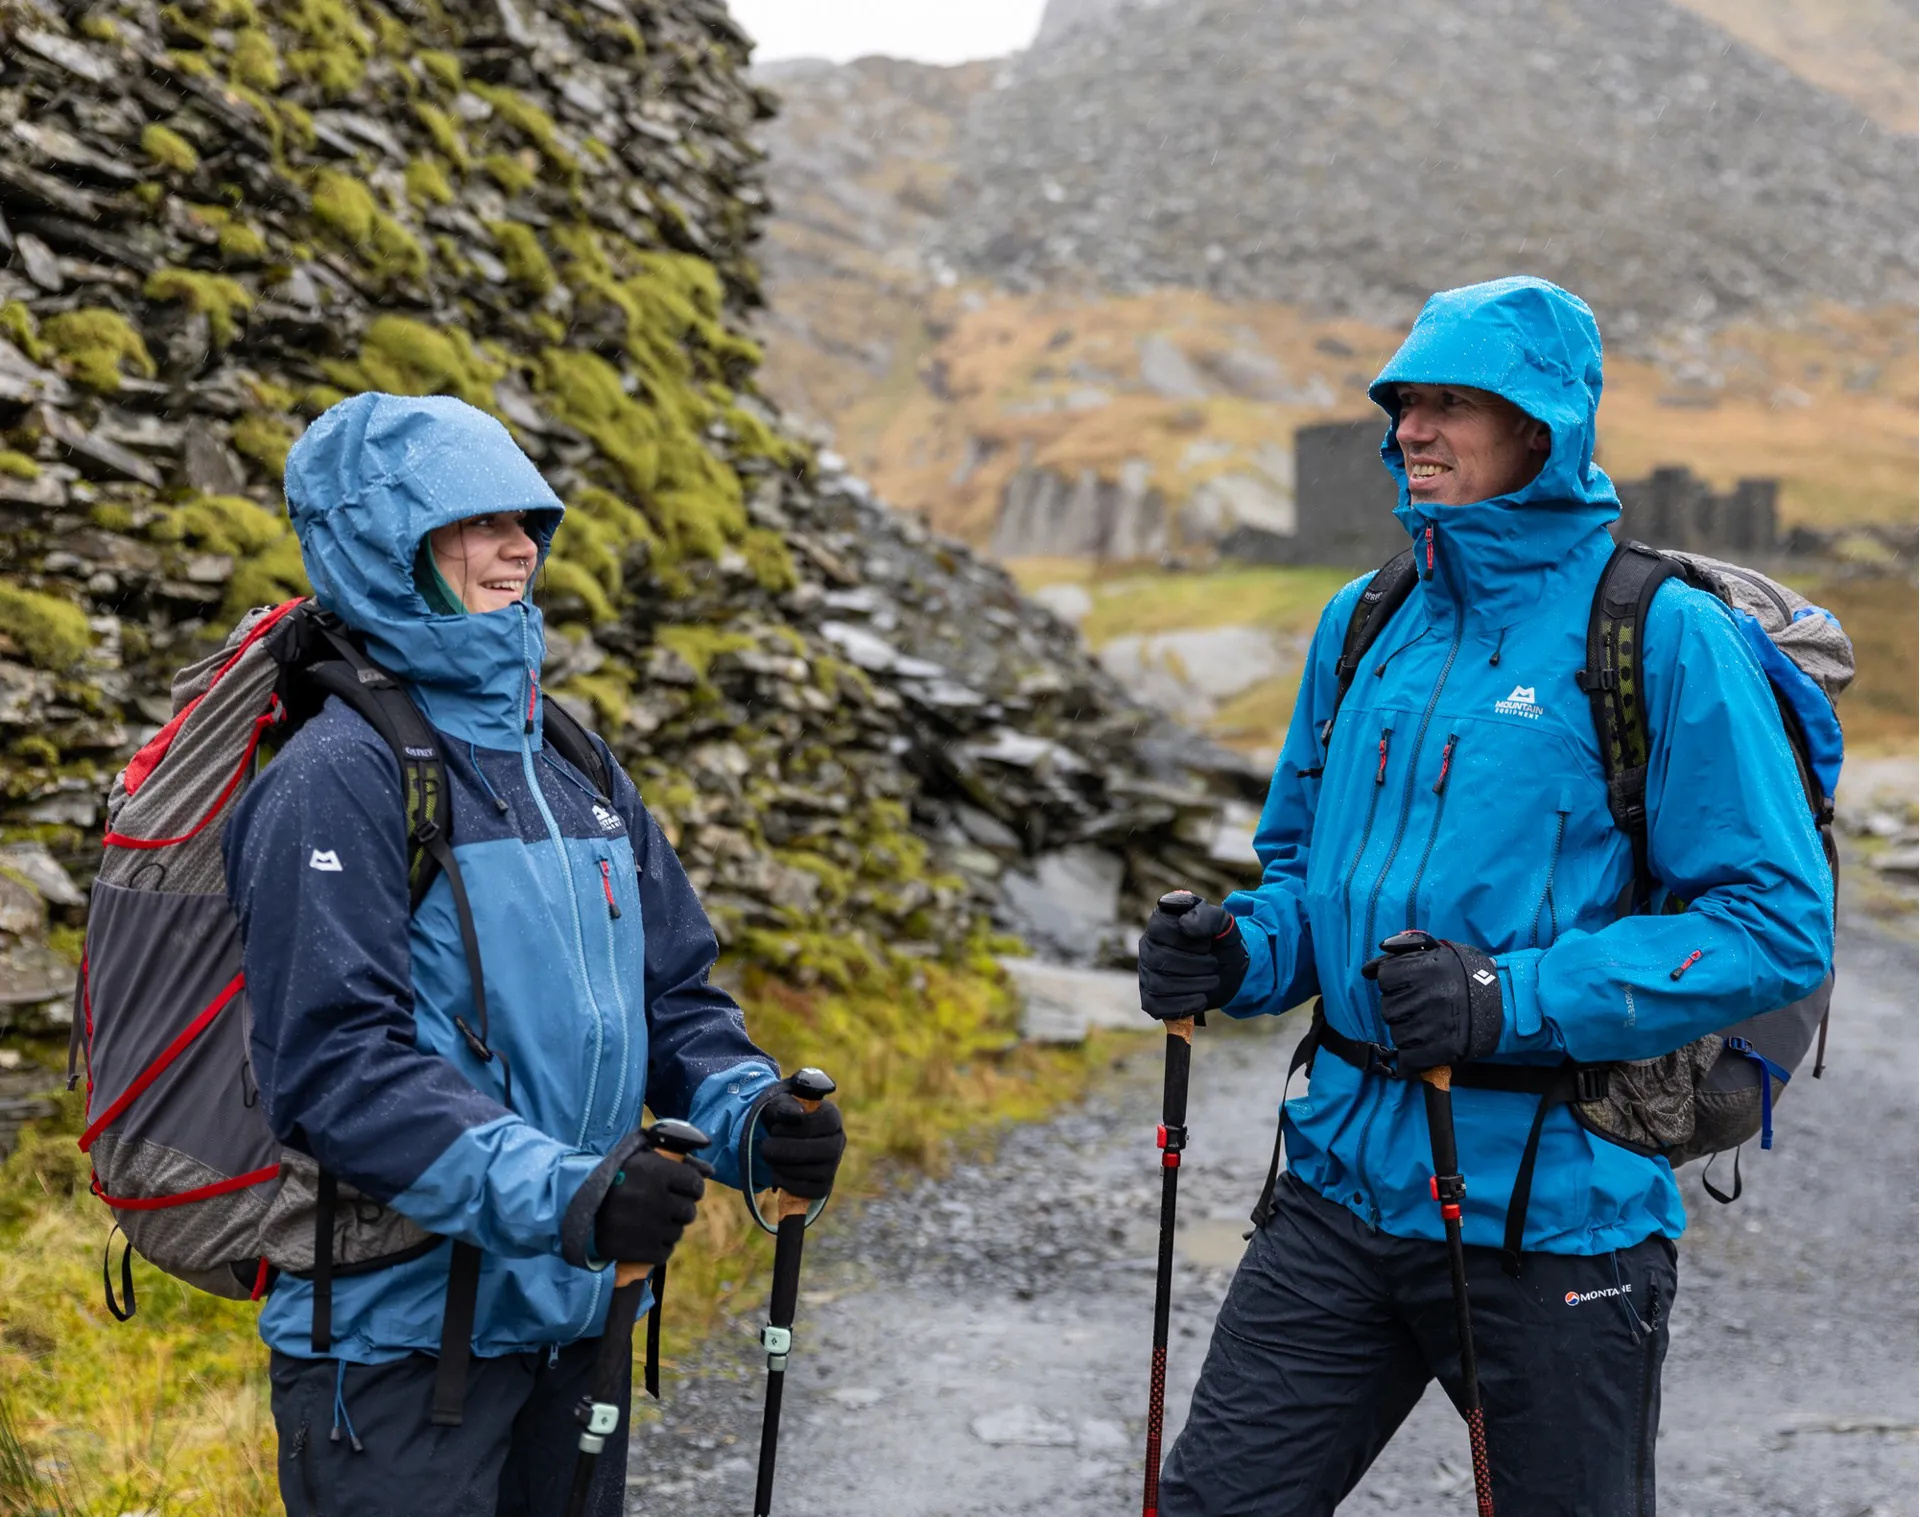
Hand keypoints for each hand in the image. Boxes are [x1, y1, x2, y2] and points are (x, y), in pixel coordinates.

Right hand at [589, 1147, 709, 1265]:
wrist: (571, 1205)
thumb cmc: (612, 1177)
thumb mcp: (640, 1157)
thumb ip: (677, 1159)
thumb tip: (711, 1170)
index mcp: (657, 1171)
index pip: (695, 1184)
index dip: (689, 1187)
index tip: (678, 1189)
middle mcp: (656, 1198)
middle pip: (689, 1211)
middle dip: (677, 1209)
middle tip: (659, 1206)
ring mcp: (649, 1226)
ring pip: (678, 1232)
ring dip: (666, 1228)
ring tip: (645, 1221)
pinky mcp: (640, 1250)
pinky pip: (665, 1252)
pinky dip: (657, 1247)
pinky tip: (641, 1237)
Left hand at [757, 1093, 845, 1199]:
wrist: (774, 1140)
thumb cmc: (779, 1119)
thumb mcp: (777, 1107)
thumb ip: (785, 1106)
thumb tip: (797, 1113)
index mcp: (831, 1116)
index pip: (829, 1121)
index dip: (802, 1126)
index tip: (776, 1127)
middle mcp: (838, 1141)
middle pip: (828, 1150)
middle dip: (792, 1151)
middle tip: (766, 1146)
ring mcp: (833, 1165)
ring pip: (820, 1172)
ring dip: (787, 1167)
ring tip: (770, 1158)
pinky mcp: (823, 1185)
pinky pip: (814, 1191)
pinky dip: (791, 1184)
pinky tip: (776, 1174)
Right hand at [1137, 893, 1249, 1019]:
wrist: (1228, 968)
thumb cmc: (1219, 941)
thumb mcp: (1222, 923)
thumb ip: (1207, 916)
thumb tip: (1185, 925)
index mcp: (1160, 922)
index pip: (1160, 930)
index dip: (1187, 941)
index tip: (1208, 944)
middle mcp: (1147, 946)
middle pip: (1159, 960)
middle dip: (1194, 966)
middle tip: (1214, 964)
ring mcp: (1146, 973)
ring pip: (1158, 985)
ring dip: (1193, 985)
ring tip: (1213, 980)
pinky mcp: (1151, 997)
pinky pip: (1156, 1006)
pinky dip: (1182, 1005)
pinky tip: (1201, 999)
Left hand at [1360, 930, 1503, 1072]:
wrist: (1505, 1003)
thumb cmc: (1466, 974)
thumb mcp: (1439, 951)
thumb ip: (1402, 949)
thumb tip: (1367, 969)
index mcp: (1426, 969)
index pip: (1384, 978)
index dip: (1392, 984)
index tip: (1405, 986)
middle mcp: (1428, 997)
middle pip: (1388, 1009)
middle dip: (1399, 1009)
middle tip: (1418, 1007)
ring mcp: (1434, 1025)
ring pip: (1397, 1034)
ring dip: (1407, 1031)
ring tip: (1426, 1025)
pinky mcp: (1443, 1050)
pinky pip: (1409, 1059)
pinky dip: (1411, 1058)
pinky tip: (1422, 1048)